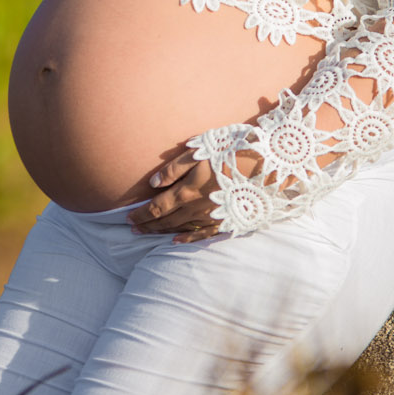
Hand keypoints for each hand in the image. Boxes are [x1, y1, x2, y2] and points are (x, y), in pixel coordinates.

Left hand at [126, 149, 262, 244]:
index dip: (141, 214)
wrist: (266, 167)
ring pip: (180, 228)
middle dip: (147, 225)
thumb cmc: (230, 153)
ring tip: (146, 234)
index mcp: (188, 191)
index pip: (157, 207)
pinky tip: (175, 242)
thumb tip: (153, 183)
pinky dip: (186, 239)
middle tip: (132, 229)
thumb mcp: (200, 152)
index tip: (128, 218)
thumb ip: (175, 168)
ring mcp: (211, 217)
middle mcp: (196, 208)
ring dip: (161, 232)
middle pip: (165, 221)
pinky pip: (201, 235)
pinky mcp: (224, 221)